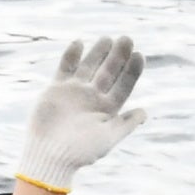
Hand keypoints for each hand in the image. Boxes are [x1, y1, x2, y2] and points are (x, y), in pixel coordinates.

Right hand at [15, 35, 146, 194]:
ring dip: (98, 52)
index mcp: (108, 108)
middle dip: (118, 56)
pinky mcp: (57, 89)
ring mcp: (75, 91)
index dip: (132, 70)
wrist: (50, 155)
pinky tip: (79, 42)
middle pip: (108, 71)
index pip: (124, 85)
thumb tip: (144, 112)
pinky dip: (71, 56)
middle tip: (127, 39)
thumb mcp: (108, 138)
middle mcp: (93, 97)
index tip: (139, 55)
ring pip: (89, 66)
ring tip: (108, 39)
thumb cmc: (81, 151)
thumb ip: (126, 124)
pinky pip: (65, 68)